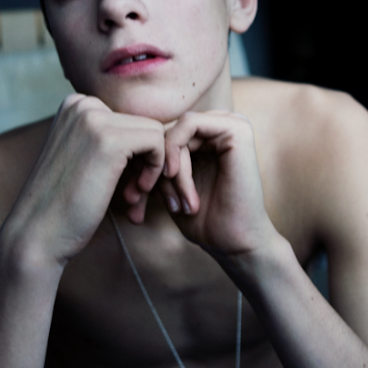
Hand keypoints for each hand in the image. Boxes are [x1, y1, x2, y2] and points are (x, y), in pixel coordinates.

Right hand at [1, 94, 165, 268]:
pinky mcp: (110, 140)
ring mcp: (95, 119)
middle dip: (144, 161)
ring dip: (151, 167)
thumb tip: (155, 126)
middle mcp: (83, 104)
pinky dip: (156, 169)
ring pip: (154, 132)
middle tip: (130, 193)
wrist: (37, 233)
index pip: (129, 117)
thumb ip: (108, 134)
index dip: (134, 153)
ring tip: (132, 195)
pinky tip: (136, 192)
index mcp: (75, 104)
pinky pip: (158, 142)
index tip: (122, 181)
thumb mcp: (82, 154)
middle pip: (143, 124)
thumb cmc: (63, 202)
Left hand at [134, 111, 276, 258]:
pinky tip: (175, 178)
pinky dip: (175, 153)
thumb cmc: (204, 220)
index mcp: (211, 135)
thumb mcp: (169, 185)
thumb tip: (130, 141)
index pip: (163, 136)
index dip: (144, 165)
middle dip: (151, 168)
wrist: (234, 244)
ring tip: (175, 203)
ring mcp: (232, 124)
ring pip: (174, 131)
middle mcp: (223, 125)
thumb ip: (157, 160)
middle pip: (166, 133)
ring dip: (166, 168)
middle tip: (149, 201)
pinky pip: (188, 125)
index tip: (134, 199)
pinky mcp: (237, 129)